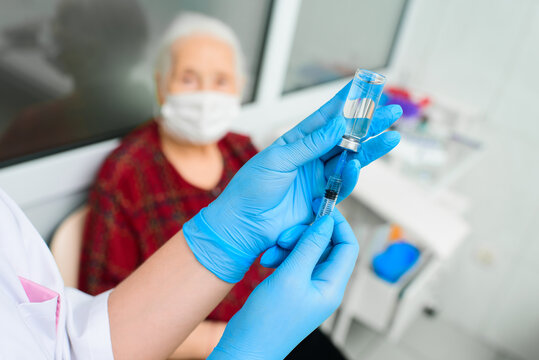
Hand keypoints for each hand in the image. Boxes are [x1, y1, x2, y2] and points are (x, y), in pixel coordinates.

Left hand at [183, 82, 400, 281]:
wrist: (244, 224)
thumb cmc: (252, 188)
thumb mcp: (279, 160)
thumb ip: (311, 144)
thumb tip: (339, 125)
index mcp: (296, 141)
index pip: (325, 117)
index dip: (344, 102)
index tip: (364, 86)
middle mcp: (310, 157)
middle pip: (345, 137)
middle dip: (368, 124)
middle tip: (391, 110)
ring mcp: (318, 177)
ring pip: (350, 159)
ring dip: (371, 148)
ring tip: (392, 136)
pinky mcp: (322, 198)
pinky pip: (342, 184)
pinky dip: (352, 175)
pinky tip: (358, 165)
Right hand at [208, 210, 358, 359]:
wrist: (246, 346)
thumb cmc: (268, 321)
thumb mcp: (290, 277)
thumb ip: (309, 247)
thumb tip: (326, 222)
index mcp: (332, 286)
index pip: (348, 246)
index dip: (337, 224)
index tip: (321, 208)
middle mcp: (324, 286)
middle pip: (327, 246)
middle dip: (306, 235)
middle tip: (285, 235)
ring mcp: (308, 287)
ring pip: (307, 252)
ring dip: (290, 246)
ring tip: (271, 252)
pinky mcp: (292, 287)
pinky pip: (293, 262)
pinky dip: (281, 256)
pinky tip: (266, 261)